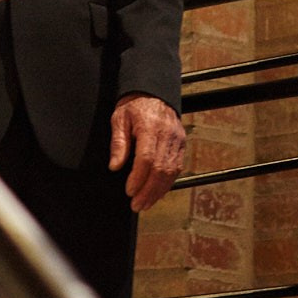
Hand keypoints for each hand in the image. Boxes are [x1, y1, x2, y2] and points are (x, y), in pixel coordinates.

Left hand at [108, 94, 184, 212]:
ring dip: (158, 191)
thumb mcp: (119, 119)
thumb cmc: (134, 106)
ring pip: (171, 171)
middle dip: (148, 190)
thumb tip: (115, 166)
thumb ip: (118, 143)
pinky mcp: (181, 145)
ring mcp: (177, 140)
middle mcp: (168, 135)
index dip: (138, 178)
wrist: (154, 93)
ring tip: (145, 204)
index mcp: (151, 127)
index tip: (129, 191)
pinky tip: (157, 193)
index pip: (147, 158)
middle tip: (136, 205)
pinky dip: (167, 183)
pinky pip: (177, 168)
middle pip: (161, 169)